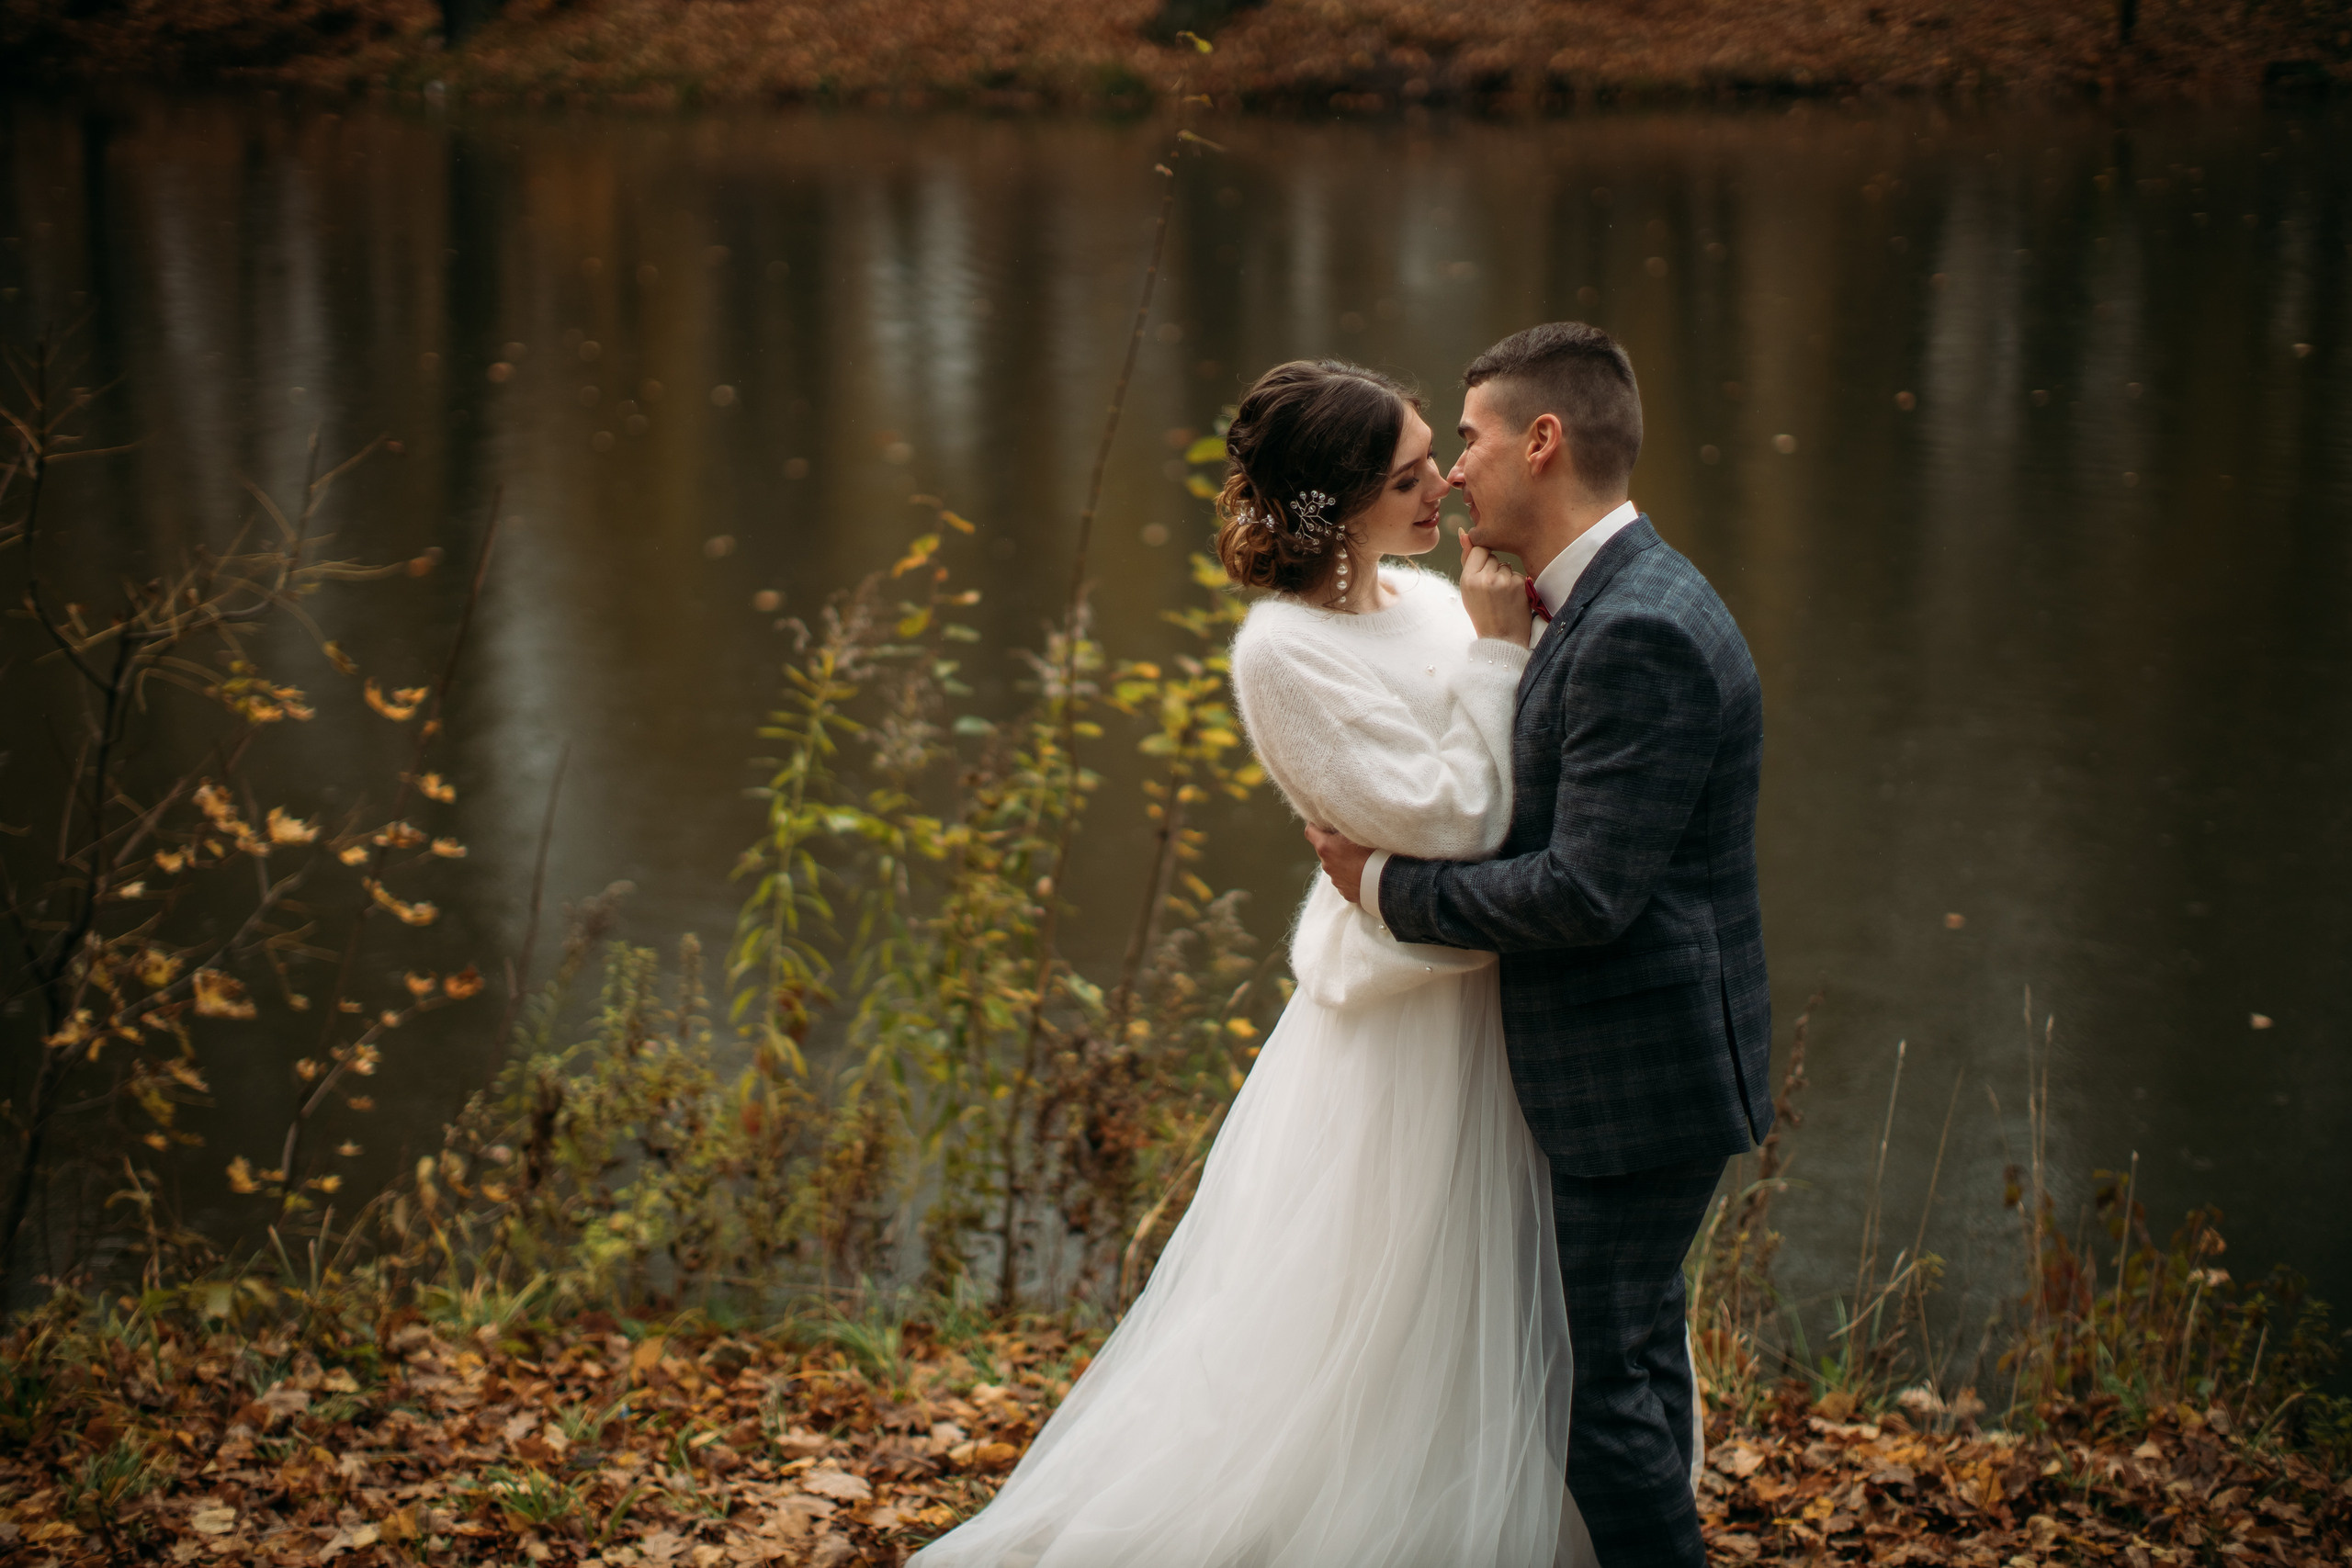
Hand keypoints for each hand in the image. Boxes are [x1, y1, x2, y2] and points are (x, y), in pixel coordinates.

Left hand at [1303, 823, 1373, 905]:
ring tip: (1361, 858)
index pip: (1310, 831)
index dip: (1315, 825)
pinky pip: (1345, 879)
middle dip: (1333, 844)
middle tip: (1350, 840)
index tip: (1324, 823)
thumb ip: (1344, 826)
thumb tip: (1340, 821)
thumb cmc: (1374, 851)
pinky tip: (1364, 872)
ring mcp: (1335, 880)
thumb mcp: (1358, 831)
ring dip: (1343, 860)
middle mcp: (1326, 864)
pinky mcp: (1345, 892)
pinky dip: (1351, 875)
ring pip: (1335, 865)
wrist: (1387, 881)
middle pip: (1324, 849)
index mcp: (1325, 847)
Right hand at [1458, 528, 1532, 644]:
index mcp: (1468, 579)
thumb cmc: (1482, 612)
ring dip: (1505, 576)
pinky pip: (1517, 574)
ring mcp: (1504, 581)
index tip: (1481, 575)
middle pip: (1492, 556)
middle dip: (1492, 568)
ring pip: (1506, 565)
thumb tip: (1464, 532)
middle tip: (1491, 591)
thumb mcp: (1467, 589)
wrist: (1501, 639)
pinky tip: (1512, 599)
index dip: (1481, 561)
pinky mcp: (1520, 585)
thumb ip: (1467, 560)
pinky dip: (1516, 584)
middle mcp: (1486, 578)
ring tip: (1501, 596)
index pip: (1478, 549)